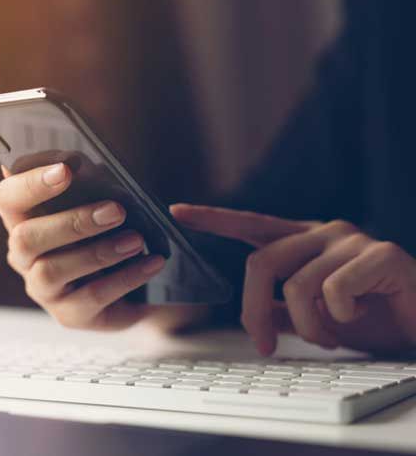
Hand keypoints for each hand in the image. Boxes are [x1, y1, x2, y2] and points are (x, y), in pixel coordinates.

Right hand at [0, 162, 181, 330]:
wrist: (134, 279)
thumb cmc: (110, 231)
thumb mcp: (102, 204)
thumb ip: (90, 184)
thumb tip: (84, 161)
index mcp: (25, 220)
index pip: (8, 199)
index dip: (31, 183)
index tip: (66, 169)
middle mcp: (24, 256)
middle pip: (27, 238)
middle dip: (72, 222)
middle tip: (116, 210)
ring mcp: (44, 289)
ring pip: (53, 270)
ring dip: (99, 252)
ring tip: (137, 239)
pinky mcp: (69, 314)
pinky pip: (92, 296)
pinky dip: (126, 277)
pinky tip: (152, 262)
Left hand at [171, 204, 415, 355]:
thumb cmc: (369, 316)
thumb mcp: (315, 316)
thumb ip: (283, 310)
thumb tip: (255, 315)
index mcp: (303, 241)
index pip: (250, 223)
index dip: (213, 218)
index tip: (177, 211)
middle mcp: (322, 232)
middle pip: (261, 264)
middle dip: (253, 312)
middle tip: (261, 345)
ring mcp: (350, 240)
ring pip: (296, 286)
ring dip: (308, 327)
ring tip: (329, 336)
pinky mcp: (379, 254)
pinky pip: (335, 291)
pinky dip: (340, 319)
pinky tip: (360, 316)